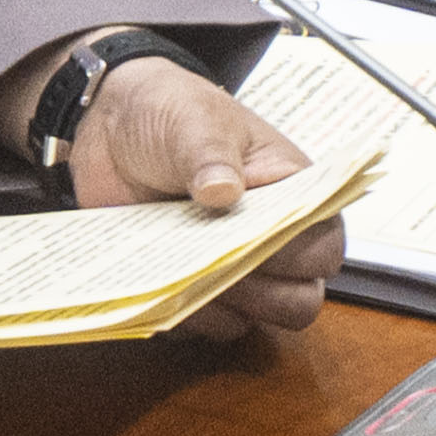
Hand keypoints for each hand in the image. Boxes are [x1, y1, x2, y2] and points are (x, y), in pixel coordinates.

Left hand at [72, 60, 342, 339]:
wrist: (110, 124)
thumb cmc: (172, 112)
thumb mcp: (194, 120)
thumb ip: (212, 154)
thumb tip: (223, 192)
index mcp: (290, 194)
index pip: (324, 247)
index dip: (299, 254)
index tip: (255, 238)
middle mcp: (268, 241)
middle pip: (297, 300)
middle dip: (262, 293)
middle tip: (218, 261)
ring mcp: (229, 270)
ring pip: (249, 321)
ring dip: (218, 305)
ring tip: (182, 267)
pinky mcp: (190, 288)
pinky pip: (196, 324)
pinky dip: (179, 312)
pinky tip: (156, 278)